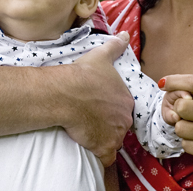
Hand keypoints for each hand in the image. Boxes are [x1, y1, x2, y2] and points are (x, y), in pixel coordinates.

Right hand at [61, 32, 133, 165]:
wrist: (65, 93)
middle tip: (91, 119)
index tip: (98, 106)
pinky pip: (106, 158)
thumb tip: (125, 34)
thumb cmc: (82, 74)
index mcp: (126, 100)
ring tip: (88, 132)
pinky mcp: (103, 148)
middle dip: (108, 125)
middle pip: (119, 126)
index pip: (122, 108)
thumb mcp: (101, 56)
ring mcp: (115, 135)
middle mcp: (125, 119)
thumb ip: (115, 46)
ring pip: (113, 141)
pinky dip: (100, 155)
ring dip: (103, 139)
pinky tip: (89, 146)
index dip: (110, 108)